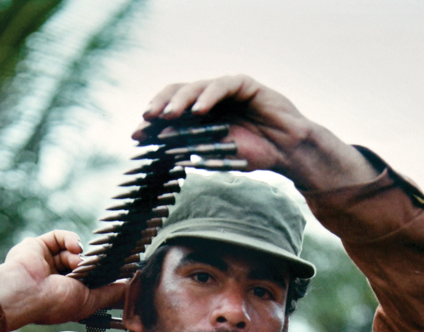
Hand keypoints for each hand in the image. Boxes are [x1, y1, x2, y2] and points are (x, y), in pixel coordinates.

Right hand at [0, 231, 126, 330]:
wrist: (27, 292)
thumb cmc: (56, 303)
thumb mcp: (90, 301)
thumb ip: (110, 294)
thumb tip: (128, 287)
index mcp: (66, 295)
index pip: (88, 281)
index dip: (101, 275)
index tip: (117, 268)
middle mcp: (55, 279)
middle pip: (81, 264)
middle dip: (91, 264)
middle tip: (100, 263)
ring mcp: (46, 263)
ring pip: (71, 251)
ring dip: (78, 257)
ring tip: (78, 265)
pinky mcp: (37, 246)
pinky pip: (58, 237)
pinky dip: (69, 239)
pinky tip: (75, 248)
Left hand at [134, 75, 377, 191]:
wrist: (286, 152)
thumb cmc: (254, 155)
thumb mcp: (216, 154)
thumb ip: (192, 147)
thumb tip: (162, 145)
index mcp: (201, 115)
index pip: (171, 113)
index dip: (152, 123)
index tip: (136, 136)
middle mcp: (210, 99)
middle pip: (177, 94)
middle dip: (159, 106)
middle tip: (146, 120)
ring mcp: (226, 89)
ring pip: (196, 87)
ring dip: (179, 100)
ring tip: (168, 115)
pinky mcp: (244, 84)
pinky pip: (222, 86)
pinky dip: (208, 96)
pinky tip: (198, 110)